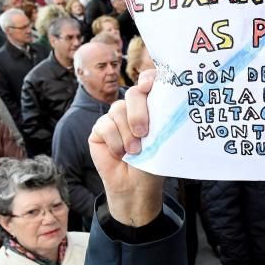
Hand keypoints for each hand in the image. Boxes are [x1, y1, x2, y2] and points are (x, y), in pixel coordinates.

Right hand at [88, 68, 163, 225]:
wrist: (136, 185)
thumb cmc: (154, 162)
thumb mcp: (162, 139)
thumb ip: (160, 119)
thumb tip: (164, 103)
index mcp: (152, 106)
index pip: (150, 82)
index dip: (149, 79)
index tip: (148, 86)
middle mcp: (133, 108)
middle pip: (133, 94)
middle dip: (138, 112)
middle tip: (143, 133)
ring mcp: (115, 117)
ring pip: (117, 110)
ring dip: (127, 133)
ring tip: (134, 151)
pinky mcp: (100, 128)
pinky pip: (104, 125)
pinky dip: (114, 141)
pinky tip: (120, 154)